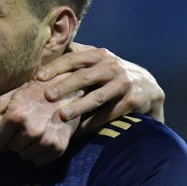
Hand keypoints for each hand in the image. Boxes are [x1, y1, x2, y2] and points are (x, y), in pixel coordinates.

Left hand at [0, 79, 81, 165]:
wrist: (68, 91)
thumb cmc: (35, 93)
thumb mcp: (10, 97)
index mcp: (17, 115)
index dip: (3, 134)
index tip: (10, 127)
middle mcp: (32, 129)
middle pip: (12, 149)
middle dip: (15, 140)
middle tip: (25, 128)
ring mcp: (46, 139)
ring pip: (25, 157)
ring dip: (27, 148)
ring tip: (35, 132)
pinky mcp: (59, 146)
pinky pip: (39, 162)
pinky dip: (38, 154)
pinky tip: (43, 139)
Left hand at [35, 44, 165, 131]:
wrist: (148, 88)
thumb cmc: (112, 75)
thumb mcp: (98, 61)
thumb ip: (77, 56)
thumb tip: (46, 52)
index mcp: (99, 55)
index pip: (74, 58)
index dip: (56, 67)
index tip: (38, 78)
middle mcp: (112, 66)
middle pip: (85, 76)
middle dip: (65, 86)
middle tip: (47, 96)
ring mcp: (123, 83)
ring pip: (98, 97)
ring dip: (79, 107)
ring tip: (62, 116)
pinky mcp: (132, 101)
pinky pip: (109, 114)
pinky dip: (93, 124)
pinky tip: (78, 132)